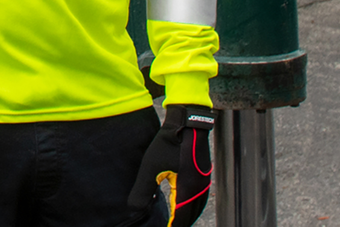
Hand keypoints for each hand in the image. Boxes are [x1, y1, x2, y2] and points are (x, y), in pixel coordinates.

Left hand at [127, 105, 214, 226]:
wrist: (187, 123)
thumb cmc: (168, 142)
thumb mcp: (151, 166)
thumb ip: (143, 189)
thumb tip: (134, 208)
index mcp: (187, 190)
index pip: (180, 217)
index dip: (172, 226)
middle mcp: (199, 190)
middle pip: (190, 215)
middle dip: (179, 223)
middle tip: (169, 226)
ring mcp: (204, 183)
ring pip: (196, 209)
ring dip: (186, 216)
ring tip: (175, 222)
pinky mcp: (204, 177)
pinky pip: (199, 199)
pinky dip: (191, 208)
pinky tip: (184, 207)